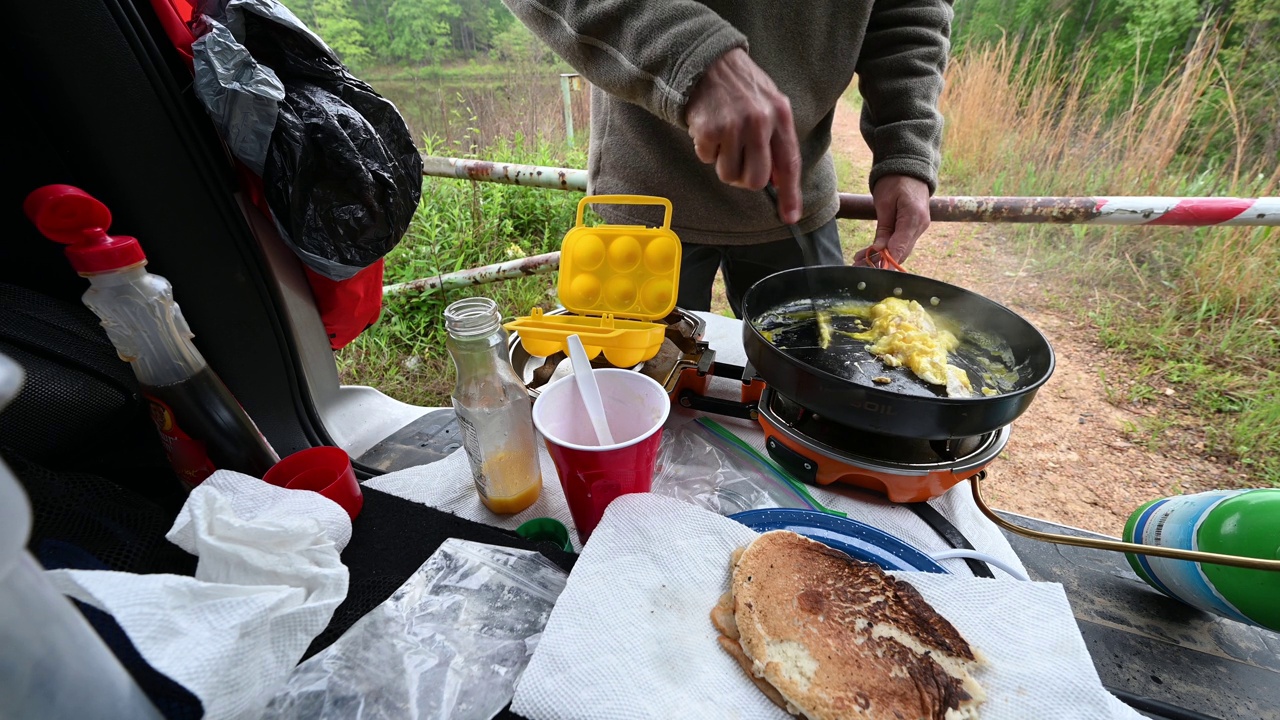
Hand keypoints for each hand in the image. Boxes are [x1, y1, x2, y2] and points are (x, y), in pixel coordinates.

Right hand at [685, 48, 801, 223]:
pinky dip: (706, 149)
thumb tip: (777, 180)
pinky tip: (708, 128)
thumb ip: (777, 140)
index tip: (790, 217)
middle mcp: (760, 122)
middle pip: (756, 180)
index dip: (790, 194)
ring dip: (723, 163)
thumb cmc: (741, 88)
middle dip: (746, 179)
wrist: (708, 61)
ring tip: (723, 138)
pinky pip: (707, 159)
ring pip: (729, 175)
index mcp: (780, 115)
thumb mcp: (770, 105)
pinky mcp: (709, 130)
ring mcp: (734, 126)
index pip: (789, 164)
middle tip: (739, 162)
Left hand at [855, 175, 930, 265]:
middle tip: (857, 266)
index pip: (900, 247)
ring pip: (900, 250)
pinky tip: (870, 254)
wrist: (909, 169)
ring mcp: (919, 228)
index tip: (874, 272)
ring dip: (881, 257)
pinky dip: (887, 249)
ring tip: (859, 261)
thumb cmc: (895, 181)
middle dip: (880, 262)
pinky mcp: (914, 228)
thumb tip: (879, 250)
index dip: (887, 262)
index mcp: (913, 218)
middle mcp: (920, 226)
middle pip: (900, 252)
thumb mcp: (884, 202)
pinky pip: (901, 243)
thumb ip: (884, 228)